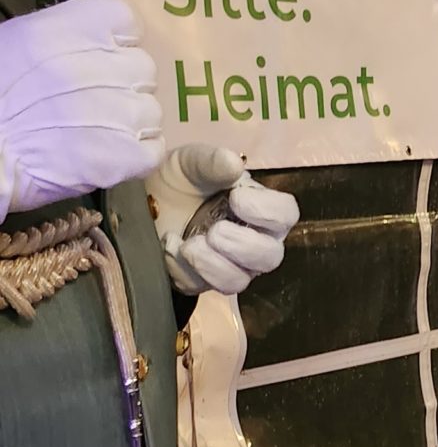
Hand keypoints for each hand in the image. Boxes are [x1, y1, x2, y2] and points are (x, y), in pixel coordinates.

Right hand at [0, 0, 163, 218]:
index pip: (125, 18)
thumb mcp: (17, 46)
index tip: (102, 57)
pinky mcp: (125, 157)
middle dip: (124, 86)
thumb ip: (63, 42)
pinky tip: (106, 158)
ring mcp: (118, 112)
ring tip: (94, 135)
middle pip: (142, 68)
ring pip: (150, 111)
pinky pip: (153, 150)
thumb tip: (92, 51)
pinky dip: (135, 156)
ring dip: (129, 124)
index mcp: (67, 30)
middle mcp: (98, 66)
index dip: (118, 40)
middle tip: (91, 104)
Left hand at [149, 142, 300, 296]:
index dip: (267, 212)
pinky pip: (199, 285)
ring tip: (189, 245)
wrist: (144, 197)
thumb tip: (234, 164)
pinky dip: (181, 267)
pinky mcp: (199, 281)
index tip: (235, 198)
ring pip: (238, 281)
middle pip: (270, 257)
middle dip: (243, 247)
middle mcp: (253, 242)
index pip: (285, 216)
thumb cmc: (180, 178)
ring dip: (213, 265)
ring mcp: (228, 266)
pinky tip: (170, 244)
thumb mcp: (192, 161)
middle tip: (214, 231)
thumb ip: (213, 161)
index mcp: (260, 209)